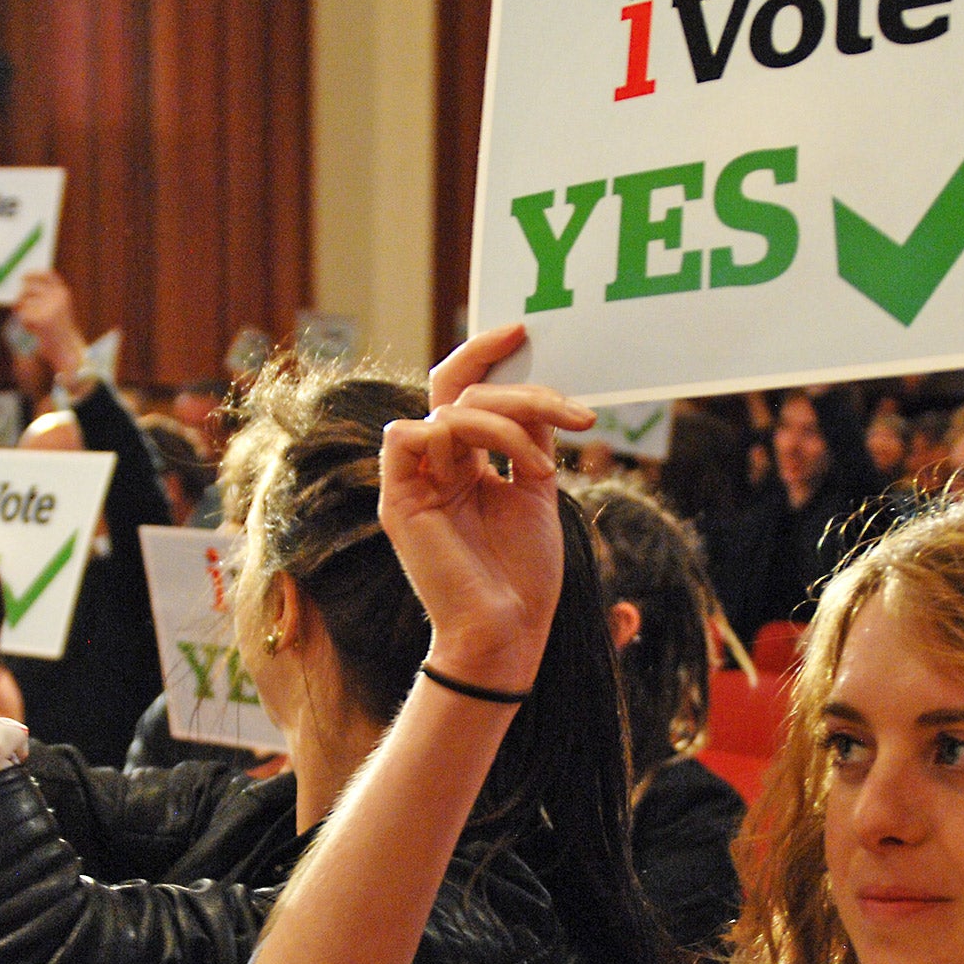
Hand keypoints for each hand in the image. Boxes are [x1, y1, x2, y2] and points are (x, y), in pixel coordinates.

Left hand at [12, 269, 85, 380]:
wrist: (66, 349)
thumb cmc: (60, 329)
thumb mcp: (58, 307)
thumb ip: (46, 295)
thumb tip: (24, 283)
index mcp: (63, 293)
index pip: (46, 275)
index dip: (33, 274)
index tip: (23, 277)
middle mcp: (56, 298)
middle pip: (27, 288)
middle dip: (21, 297)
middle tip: (20, 306)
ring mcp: (47, 307)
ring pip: (22, 301)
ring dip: (22, 311)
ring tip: (33, 323)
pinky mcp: (38, 319)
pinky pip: (21, 314)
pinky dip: (23, 322)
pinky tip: (33, 329)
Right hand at [381, 324, 593, 689]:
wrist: (509, 632)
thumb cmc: (524, 574)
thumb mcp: (536, 490)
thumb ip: (529, 438)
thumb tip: (537, 392)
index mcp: (461, 463)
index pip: (463, 390)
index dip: (485, 354)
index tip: (525, 330)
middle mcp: (434, 466)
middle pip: (455, 388)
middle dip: (508, 378)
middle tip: (566, 406)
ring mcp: (413, 481)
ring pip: (447, 409)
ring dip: (505, 425)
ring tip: (544, 471)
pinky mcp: (397, 501)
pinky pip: (408, 436)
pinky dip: (459, 436)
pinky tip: (505, 470)